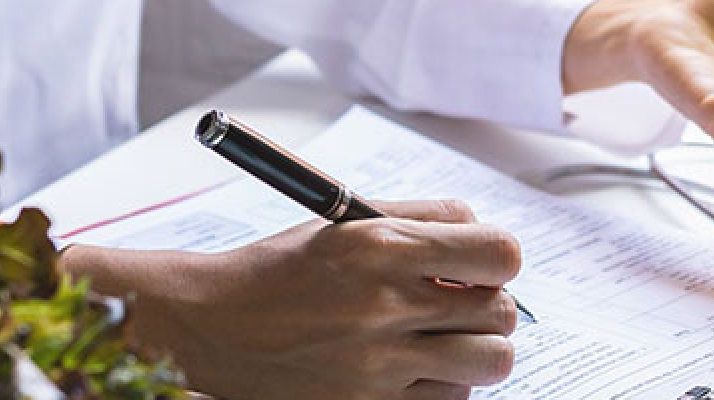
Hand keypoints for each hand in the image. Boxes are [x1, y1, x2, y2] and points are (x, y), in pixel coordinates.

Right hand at [65, 200, 521, 399]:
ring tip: (440, 340)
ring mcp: (379, 363)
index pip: (500, 254)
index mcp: (380, 245)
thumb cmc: (279, 271)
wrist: (211, 327)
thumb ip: (420, 218)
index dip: (498, 261)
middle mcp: (384, 304)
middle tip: (456, 305)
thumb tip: (482, 233)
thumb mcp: (343, 223)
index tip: (479, 265)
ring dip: (474, 350)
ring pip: (489, 362)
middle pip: (502, 312)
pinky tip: (409, 368)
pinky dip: (441, 386)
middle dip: (489, 306)